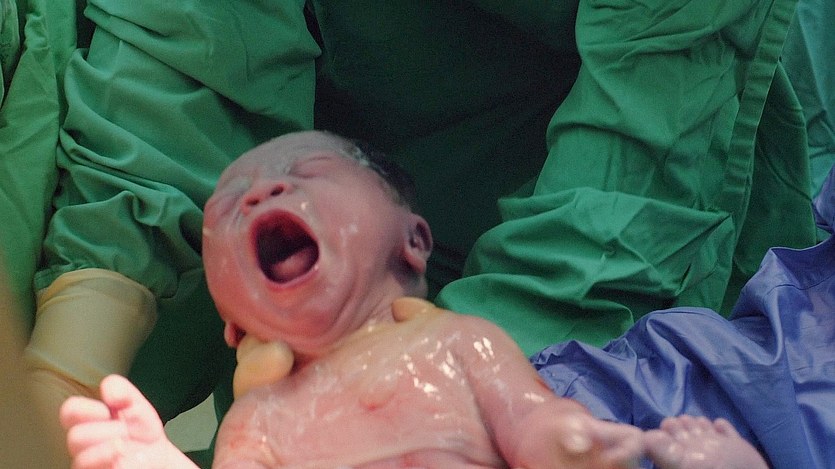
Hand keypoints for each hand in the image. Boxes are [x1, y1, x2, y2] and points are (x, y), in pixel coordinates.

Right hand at [60, 374, 195, 468]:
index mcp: (89, 422)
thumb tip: (109, 391)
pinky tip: (126, 460)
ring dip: (109, 450)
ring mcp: (89, 464)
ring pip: (82, 460)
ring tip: (126, 447)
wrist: (159, 458)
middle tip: (125, 432)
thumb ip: (121, 389)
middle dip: (107, 431)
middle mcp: (84, 445)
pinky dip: (116, 463)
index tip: (105, 411)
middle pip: (76, 437)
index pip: (70, 412)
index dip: (84, 409)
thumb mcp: (136, 404)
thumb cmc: (142, 432)